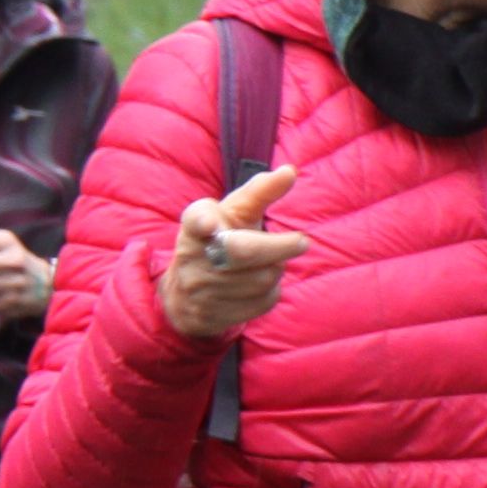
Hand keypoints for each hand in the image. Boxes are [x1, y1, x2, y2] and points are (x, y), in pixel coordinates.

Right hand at [159, 166, 307, 342]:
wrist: (185, 296)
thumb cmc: (219, 240)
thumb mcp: (233, 213)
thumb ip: (260, 191)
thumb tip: (290, 172)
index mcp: (194, 225)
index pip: (196, 218)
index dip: (204, 220)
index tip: (212, 223)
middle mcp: (192, 257)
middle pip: (240, 252)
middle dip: (276, 247)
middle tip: (301, 242)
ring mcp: (201, 289)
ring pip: (258, 279)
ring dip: (275, 268)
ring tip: (272, 261)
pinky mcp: (213, 315)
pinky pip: (260, 303)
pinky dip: (271, 291)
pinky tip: (262, 284)